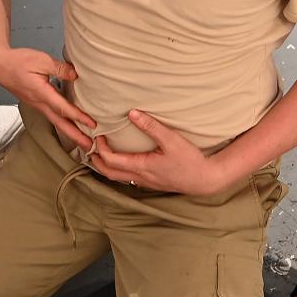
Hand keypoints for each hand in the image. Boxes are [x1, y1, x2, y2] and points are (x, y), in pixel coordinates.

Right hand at [0, 47, 94, 149]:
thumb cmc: (17, 62)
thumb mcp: (41, 60)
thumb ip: (60, 68)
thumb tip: (76, 75)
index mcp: (42, 93)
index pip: (63, 109)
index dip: (79, 117)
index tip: (92, 125)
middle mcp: (39, 103)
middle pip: (60, 123)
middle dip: (75, 136)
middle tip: (89, 147)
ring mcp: (36, 104)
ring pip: (55, 121)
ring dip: (69, 132)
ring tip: (82, 140)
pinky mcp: (35, 102)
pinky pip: (50, 116)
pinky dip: (61, 123)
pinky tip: (67, 123)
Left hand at [89, 111, 228, 195]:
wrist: (206, 180)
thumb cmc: (190, 160)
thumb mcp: (172, 140)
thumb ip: (151, 126)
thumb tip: (131, 113)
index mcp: (142, 166)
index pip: (111, 160)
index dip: (101, 147)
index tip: (99, 133)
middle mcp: (140, 177)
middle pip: (109, 173)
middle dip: (96, 159)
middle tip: (90, 144)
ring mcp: (145, 182)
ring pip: (117, 177)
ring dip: (106, 165)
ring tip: (101, 151)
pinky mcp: (151, 183)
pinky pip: (128, 178)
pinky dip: (118, 169)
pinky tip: (121, 158)